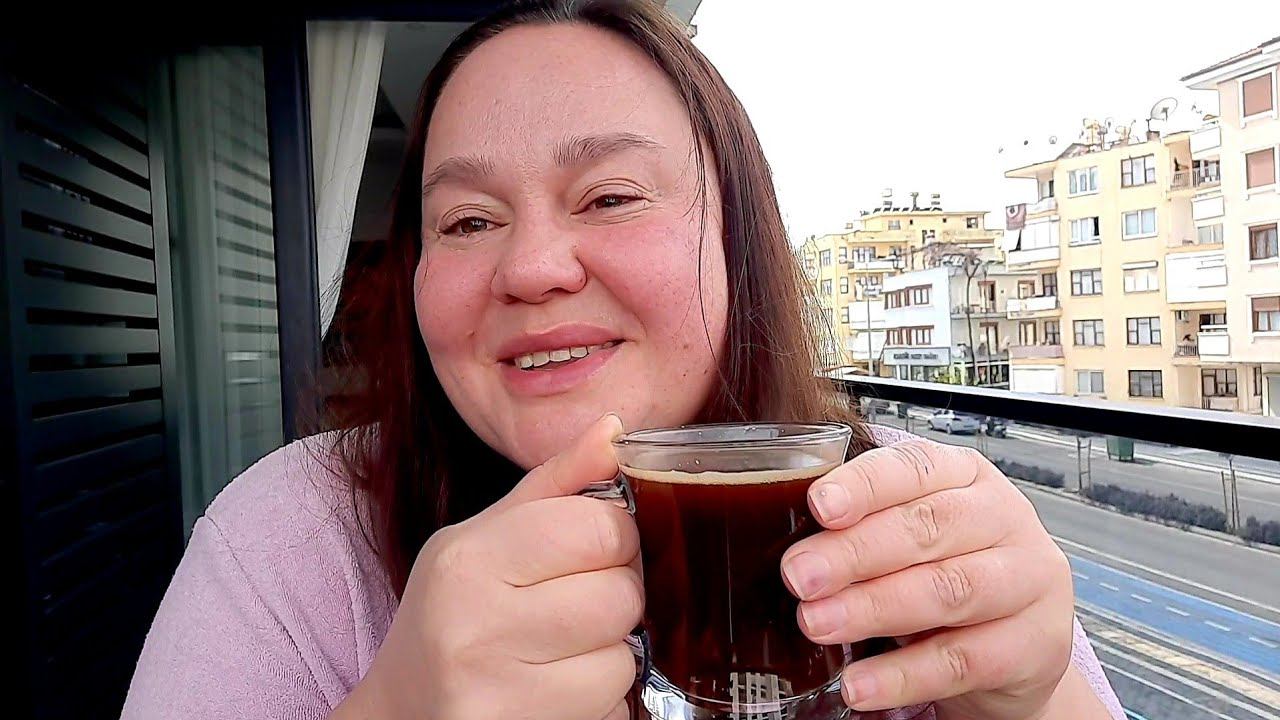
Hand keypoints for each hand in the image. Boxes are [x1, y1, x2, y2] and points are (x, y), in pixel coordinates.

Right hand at [356, 414, 640, 719]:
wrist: (404, 715)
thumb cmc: (452, 616)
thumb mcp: (484, 537)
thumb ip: (555, 483)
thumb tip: (615, 429)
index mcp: (469, 559)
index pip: (600, 526)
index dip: (615, 537)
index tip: (590, 550)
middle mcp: (476, 625)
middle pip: (621, 593)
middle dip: (613, 597)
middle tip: (575, 605)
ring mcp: (499, 693)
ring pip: (624, 658)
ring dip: (609, 655)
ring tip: (561, 653)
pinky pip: (615, 709)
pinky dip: (602, 701)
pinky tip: (557, 691)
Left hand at [780, 440, 1076, 719]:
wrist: (1018, 647)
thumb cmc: (946, 573)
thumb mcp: (907, 540)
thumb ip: (862, 532)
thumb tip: (793, 553)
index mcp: (965, 476)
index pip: (915, 467)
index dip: (865, 486)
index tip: (819, 505)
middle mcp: (1003, 516)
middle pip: (928, 527)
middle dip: (855, 552)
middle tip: (799, 576)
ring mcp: (1029, 579)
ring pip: (948, 590)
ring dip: (873, 608)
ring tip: (818, 623)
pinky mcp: (1036, 643)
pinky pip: (963, 660)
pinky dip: (903, 675)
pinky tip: (860, 684)